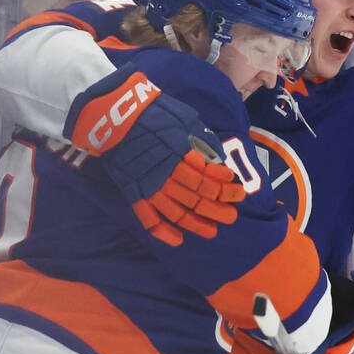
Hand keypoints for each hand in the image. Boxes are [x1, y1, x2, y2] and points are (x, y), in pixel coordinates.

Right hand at [66, 65, 244, 245]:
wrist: (116, 116)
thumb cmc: (155, 113)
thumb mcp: (186, 119)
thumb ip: (202, 140)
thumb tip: (218, 158)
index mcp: (181, 152)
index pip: (209, 176)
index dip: (225, 186)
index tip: (237, 190)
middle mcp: (167, 172)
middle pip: (198, 197)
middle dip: (218, 209)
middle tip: (232, 216)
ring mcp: (150, 185)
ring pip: (177, 212)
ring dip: (197, 223)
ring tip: (213, 230)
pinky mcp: (134, 192)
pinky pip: (148, 218)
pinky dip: (163, 231)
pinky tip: (178, 240)